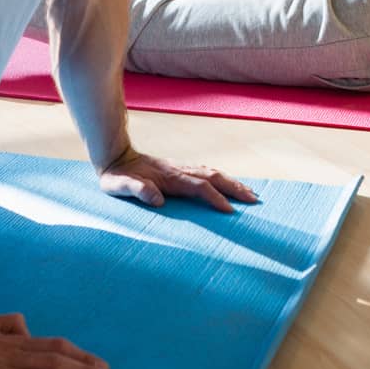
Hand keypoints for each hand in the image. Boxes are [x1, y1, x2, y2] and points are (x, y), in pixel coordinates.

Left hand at [98, 149, 258, 212]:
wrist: (114, 157)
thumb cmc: (116, 177)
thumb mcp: (119, 186)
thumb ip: (136, 190)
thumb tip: (157, 199)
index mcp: (169, 177)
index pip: (199, 187)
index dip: (215, 198)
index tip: (230, 211)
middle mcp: (179, 171)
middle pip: (214, 177)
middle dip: (235, 188)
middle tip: (254, 200)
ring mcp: (181, 169)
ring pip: (213, 173)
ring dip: (233, 182)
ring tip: (250, 193)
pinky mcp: (180, 170)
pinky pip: (207, 173)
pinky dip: (222, 178)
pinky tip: (229, 184)